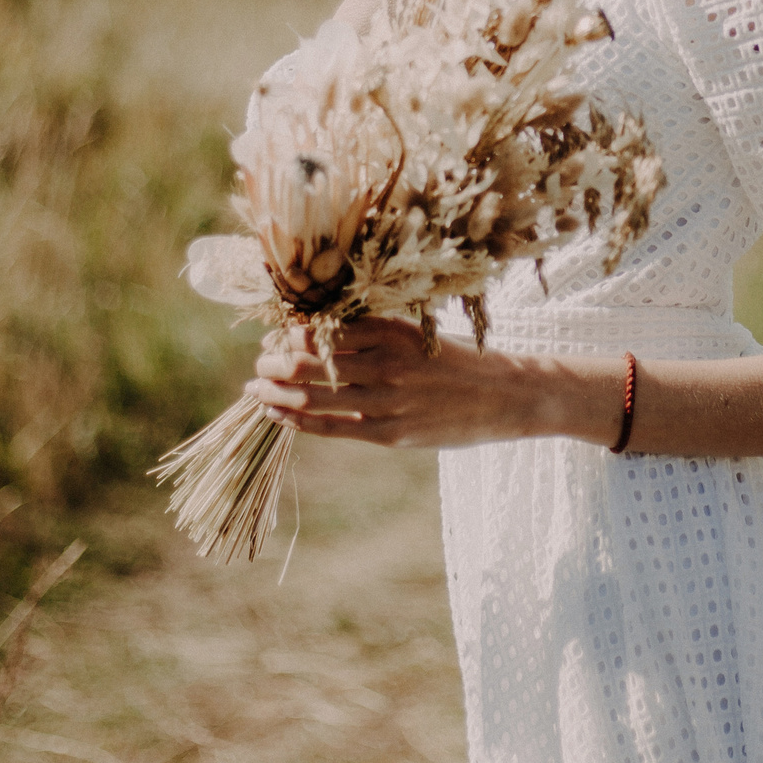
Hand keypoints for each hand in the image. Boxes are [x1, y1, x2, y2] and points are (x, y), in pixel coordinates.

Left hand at [248, 316, 589, 449]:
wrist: (506, 396)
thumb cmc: (457, 362)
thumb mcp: (417, 334)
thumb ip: (373, 334)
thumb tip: (314, 332)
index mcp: (393, 330)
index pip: (323, 328)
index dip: (290, 332)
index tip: (276, 334)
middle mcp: (387, 363)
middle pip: (309, 360)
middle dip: (275, 361)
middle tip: (260, 362)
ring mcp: (388, 401)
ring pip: (314, 395)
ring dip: (276, 391)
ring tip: (256, 389)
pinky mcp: (391, 433)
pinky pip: (332, 427)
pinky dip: (298, 419)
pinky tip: (278, 413)